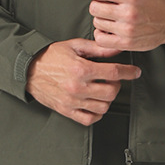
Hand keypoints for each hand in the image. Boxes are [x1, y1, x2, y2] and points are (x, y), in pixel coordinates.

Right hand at [25, 38, 141, 125]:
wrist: (29, 69)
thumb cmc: (51, 55)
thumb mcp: (75, 45)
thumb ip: (98, 48)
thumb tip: (116, 49)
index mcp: (81, 69)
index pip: (114, 72)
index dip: (128, 71)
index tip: (135, 72)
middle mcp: (78, 87)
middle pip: (111, 91)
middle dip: (117, 84)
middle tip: (114, 79)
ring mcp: (72, 101)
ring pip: (103, 107)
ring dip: (108, 99)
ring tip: (104, 90)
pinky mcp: (66, 111)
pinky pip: (89, 119)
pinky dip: (97, 113)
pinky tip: (96, 103)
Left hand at [77, 0, 164, 51]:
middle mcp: (129, 13)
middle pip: (94, 8)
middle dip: (97, 3)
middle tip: (107, 2)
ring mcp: (127, 30)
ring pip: (97, 22)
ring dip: (100, 17)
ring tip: (112, 14)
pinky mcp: (126, 43)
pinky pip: (100, 39)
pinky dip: (101, 32)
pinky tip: (110, 27)